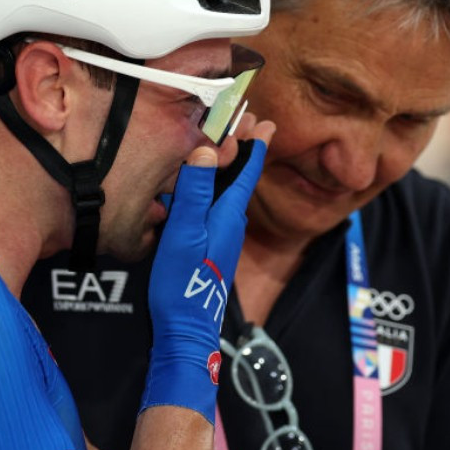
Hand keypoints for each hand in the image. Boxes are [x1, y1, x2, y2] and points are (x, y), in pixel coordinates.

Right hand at [140, 117, 272, 422]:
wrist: (186, 329)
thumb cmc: (184, 281)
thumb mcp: (184, 230)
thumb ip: (195, 189)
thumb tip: (208, 147)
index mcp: (229, 213)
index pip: (248, 169)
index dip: (254, 142)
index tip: (264, 119)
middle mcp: (231, 222)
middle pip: (240, 178)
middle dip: (242, 150)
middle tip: (246, 123)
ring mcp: (221, 237)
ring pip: (226, 193)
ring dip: (225, 168)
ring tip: (220, 148)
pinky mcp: (209, 248)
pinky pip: (213, 209)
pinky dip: (208, 191)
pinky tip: (193, 192)